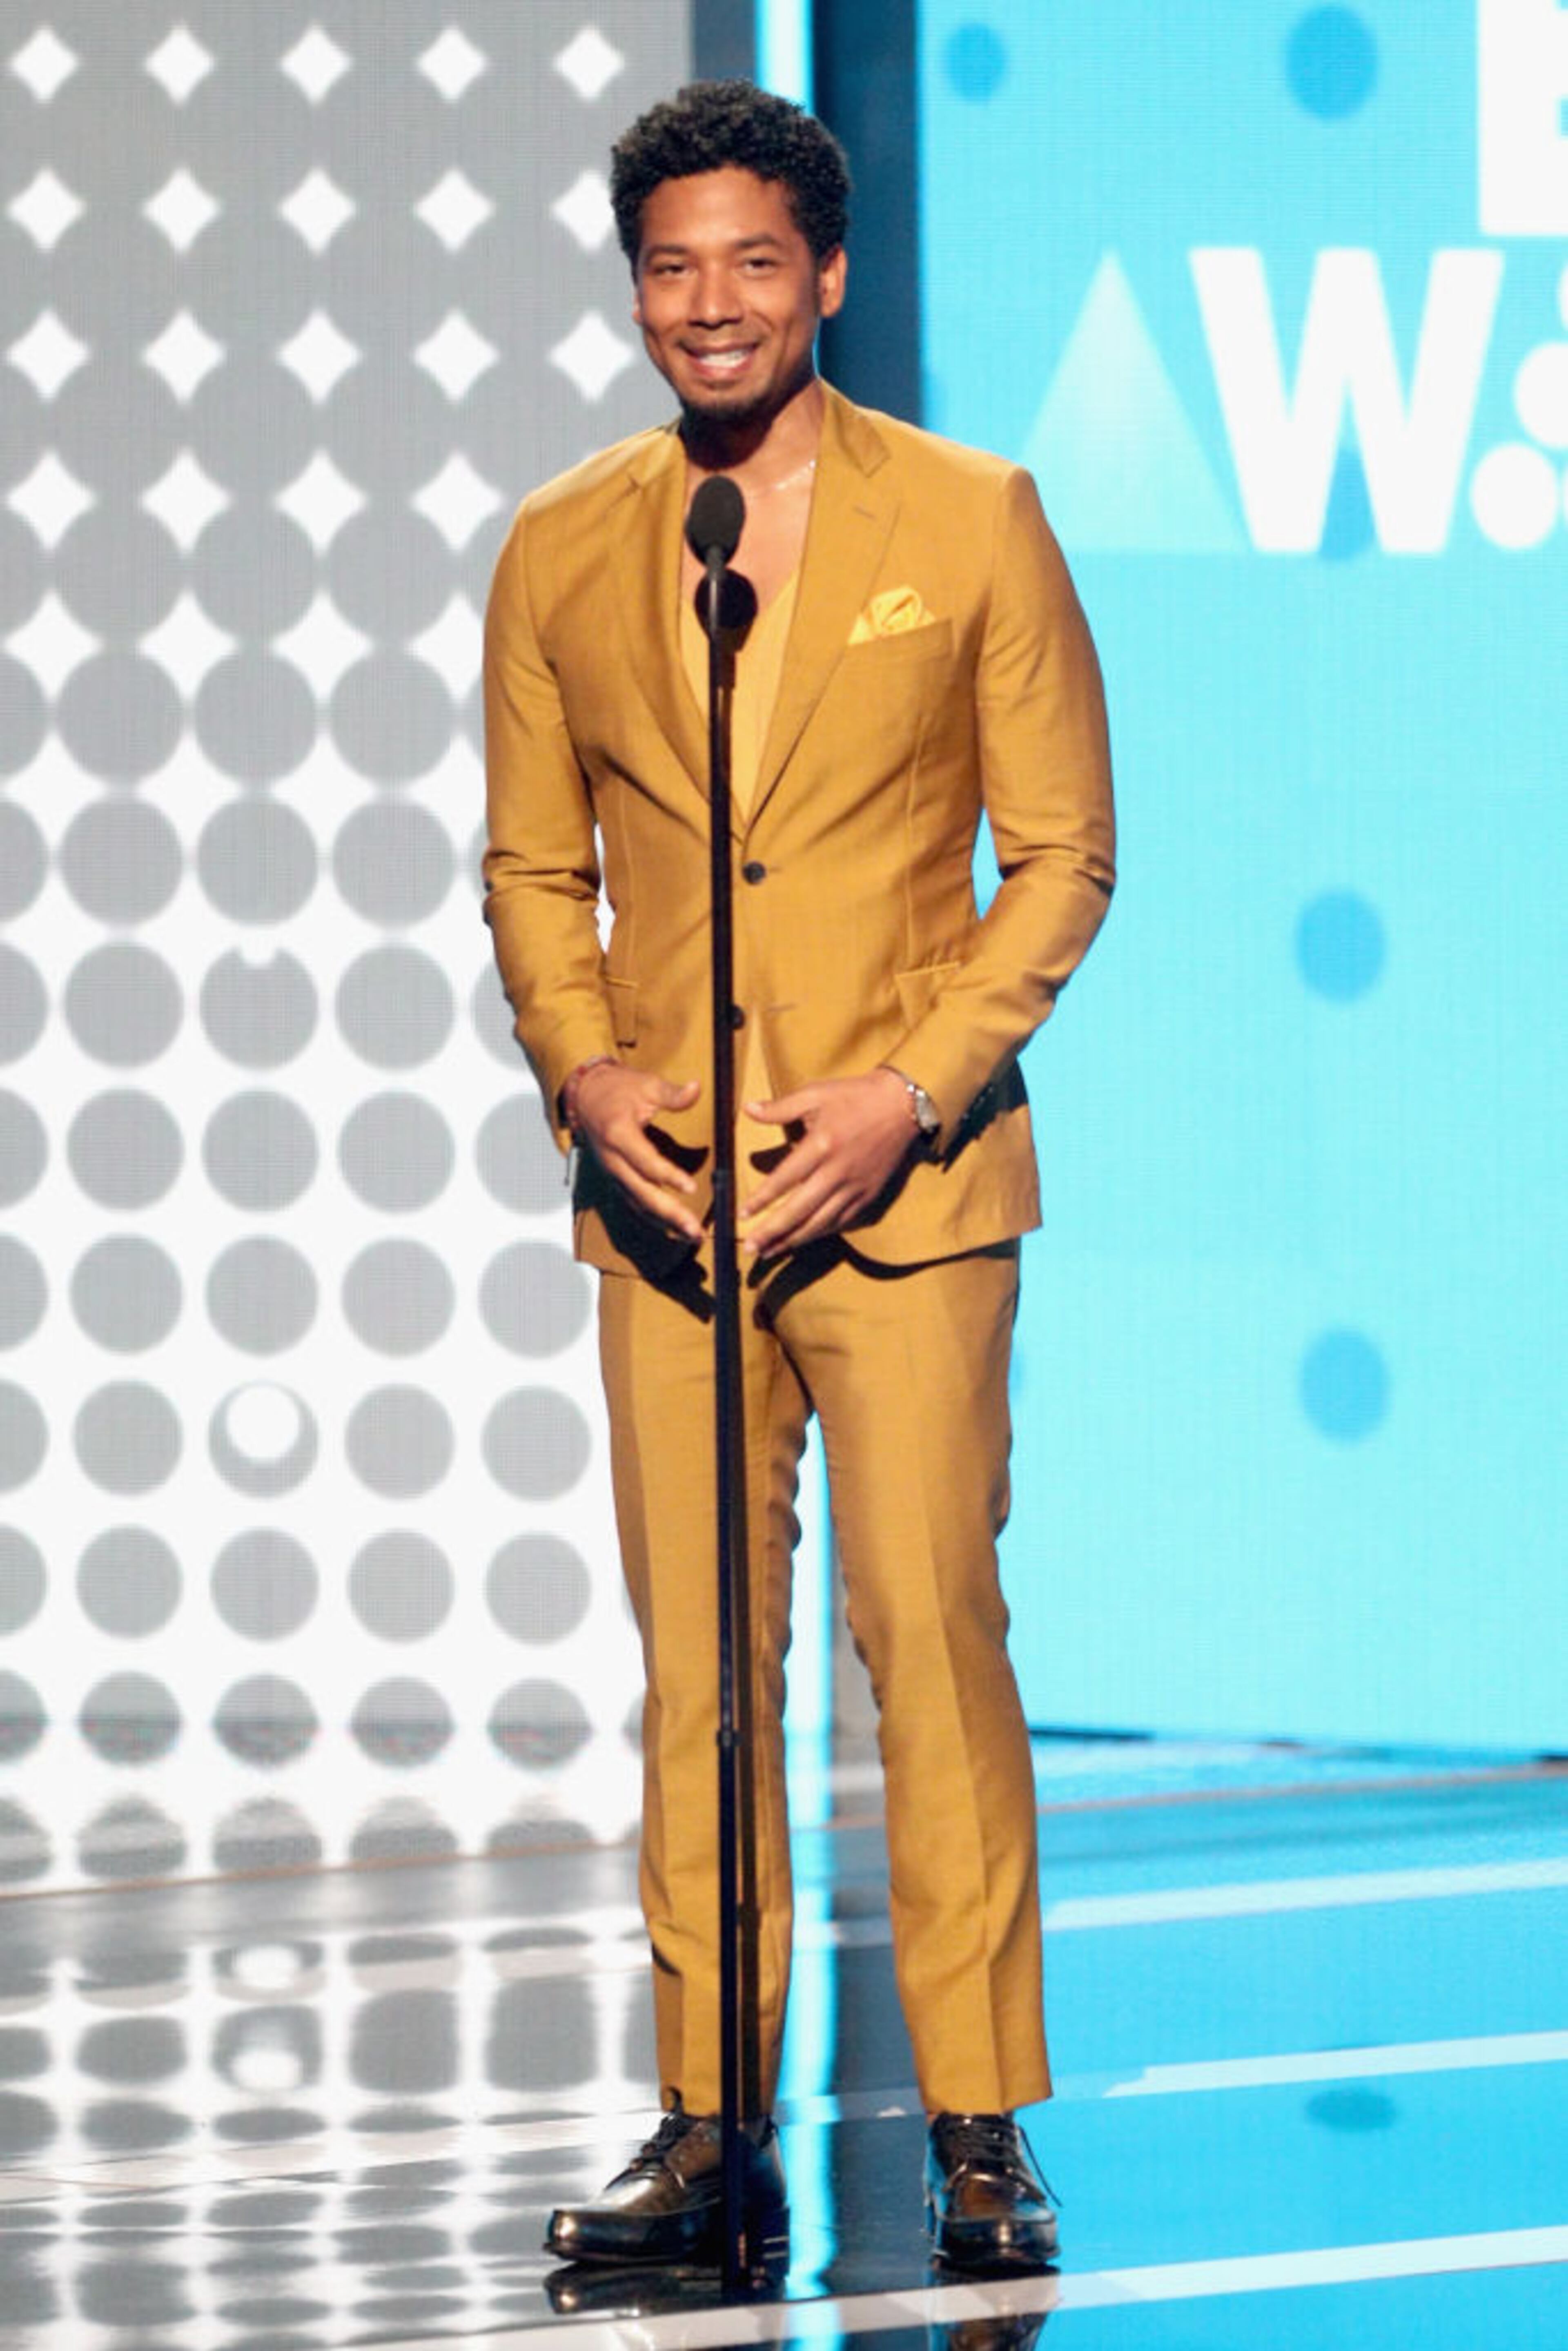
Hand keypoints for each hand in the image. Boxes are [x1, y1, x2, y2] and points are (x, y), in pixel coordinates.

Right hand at [573, 1063, 703, 1241]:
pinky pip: (634, 1202)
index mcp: (618, 1134)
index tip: (691, 1187)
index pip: (645, 1162)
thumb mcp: (646, 1084)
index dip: (668, 1176)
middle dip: (670, 1213)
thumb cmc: (617, 1090)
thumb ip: (671, 1093)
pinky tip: (674, 1227)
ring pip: (638, 1203)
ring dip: (665, 1221)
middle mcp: (612, 1159)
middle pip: (642, 1193)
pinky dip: (654, 1217)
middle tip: (695, 1230)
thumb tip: (696, 1089)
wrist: (586, 1097)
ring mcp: (612, 1172)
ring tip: (692, 1235)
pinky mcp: (615, 1178)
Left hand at [739, 1069, 918, 1258]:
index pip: (785, 1179)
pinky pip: (842, 1220)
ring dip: (793, 1240)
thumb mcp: (815, 1093)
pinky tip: (804, 1240)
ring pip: (821, 1222)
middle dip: (773, 1231)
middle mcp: (838, 1171)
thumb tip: (747, 1110)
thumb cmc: (855, 1096)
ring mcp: (855, 1186)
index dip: (762, 1199)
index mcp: (822, 1145)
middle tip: (751, 1248)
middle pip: (800, 1210)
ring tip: (771, 1251)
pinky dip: (821, 1233)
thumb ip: (780, 1107)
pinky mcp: (869, 1194)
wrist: (902, 1105)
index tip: (743, 1214)